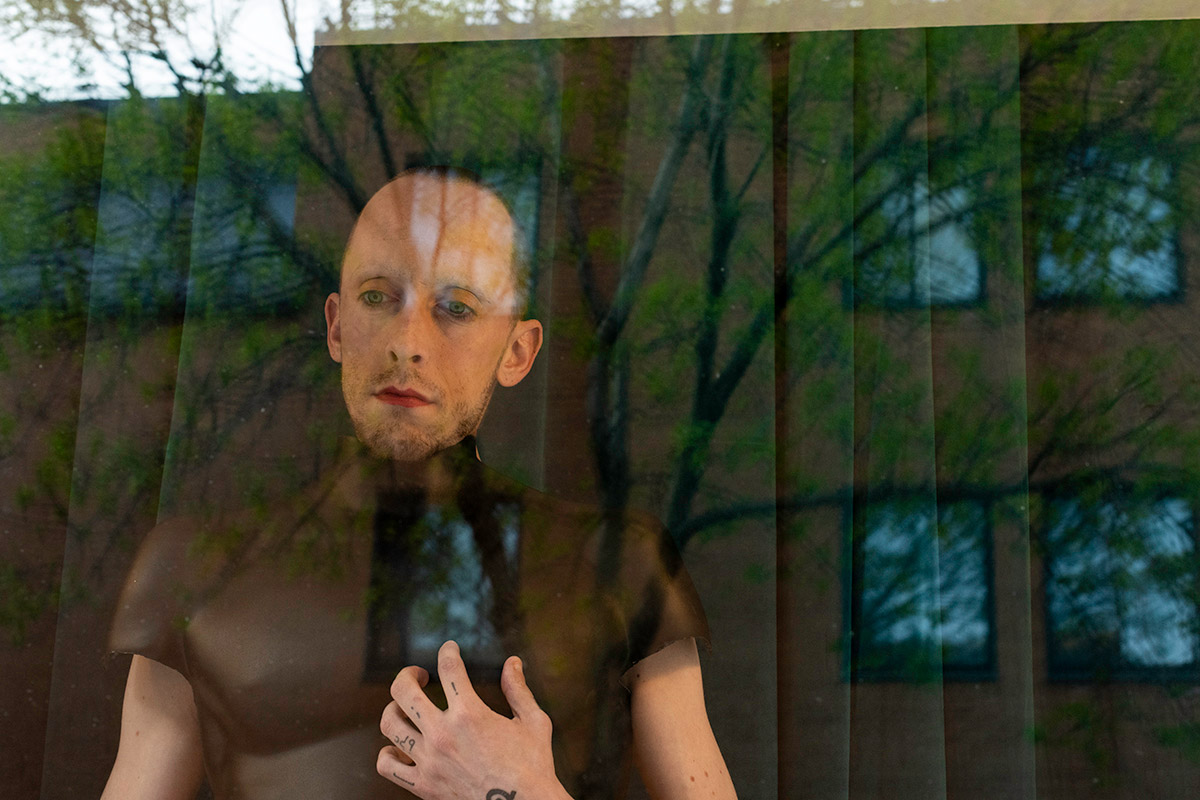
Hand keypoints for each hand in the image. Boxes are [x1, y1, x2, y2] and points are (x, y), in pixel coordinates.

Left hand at [378, 640, 571, 799]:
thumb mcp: (533, 722)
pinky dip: (387, 753)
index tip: (450, 648)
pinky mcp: (422, 786)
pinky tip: (401, 746)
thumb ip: (518, 690)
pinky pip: (387, 765)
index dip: (448, 651)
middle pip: (403, 691)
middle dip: (408, 674)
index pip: (449, 667)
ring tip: (406, 707)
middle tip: (419, 675)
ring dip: (394, 708)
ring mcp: (429, 761)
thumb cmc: (533, 767)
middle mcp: (443, 734)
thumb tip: (513, 662)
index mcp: (470, 714)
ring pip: (389, 724)